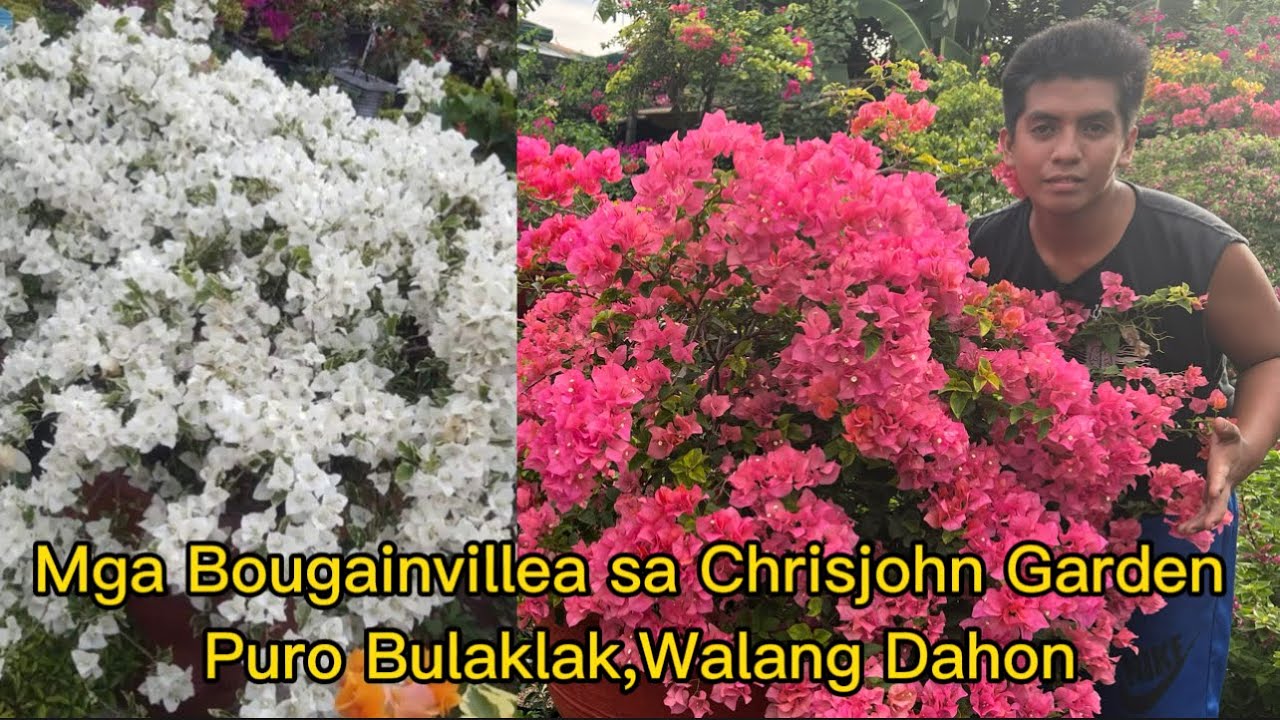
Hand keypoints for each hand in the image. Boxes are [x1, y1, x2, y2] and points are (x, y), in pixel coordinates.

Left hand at [1177, 416, 1246, 535]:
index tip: (1213, 493)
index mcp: (1224, 469)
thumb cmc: (1233, 442)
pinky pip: (1205, 512)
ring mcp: (1219, 494)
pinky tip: (1182, 530)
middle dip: (1213, 514)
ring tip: (1182, 531)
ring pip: (1211, 512)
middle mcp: (1223, 485)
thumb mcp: (1230, 433)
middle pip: (1219, 503)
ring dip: (1198, 523)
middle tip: (1204, 525)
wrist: (1245, 455)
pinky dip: (1196, 522)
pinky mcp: (1213, 498)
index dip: (1217, 485)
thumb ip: (1225, 428)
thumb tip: (1218, 421)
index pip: (1220, 478)